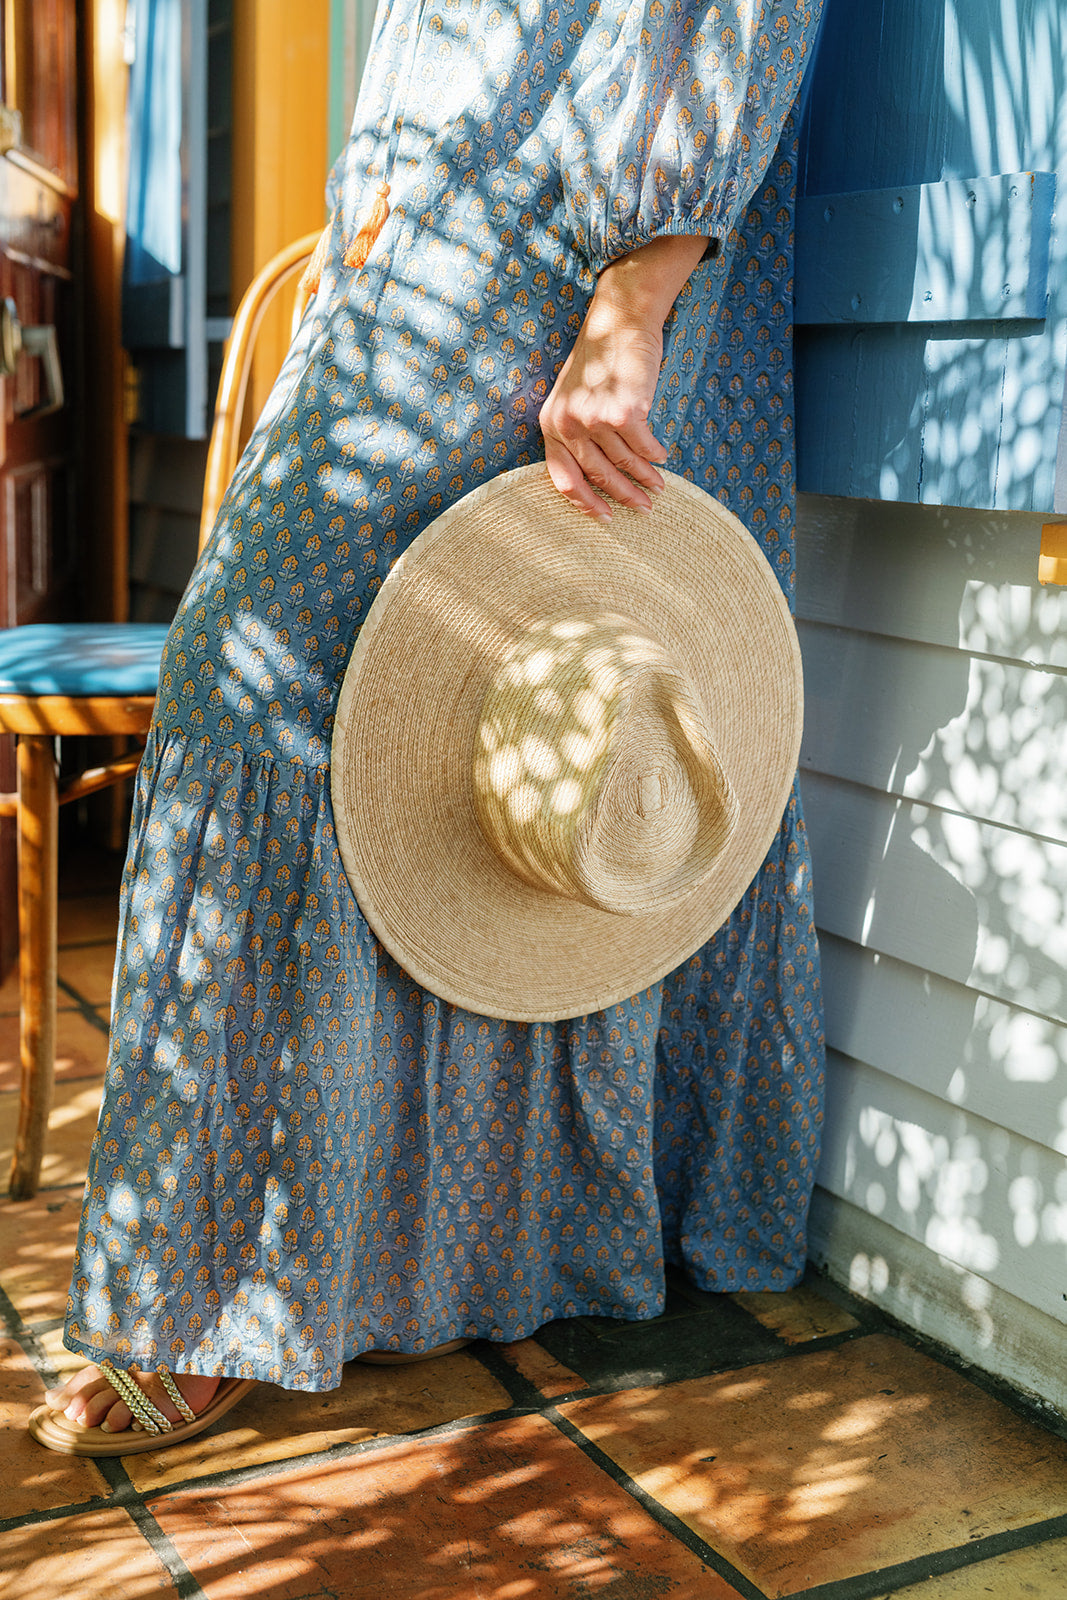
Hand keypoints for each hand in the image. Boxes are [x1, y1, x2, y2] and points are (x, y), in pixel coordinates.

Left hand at [539, 233, 707, 518]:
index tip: (606, 518)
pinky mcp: (623, 413)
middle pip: (598, 476)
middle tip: (644, 509)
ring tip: (659, 486)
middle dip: (625, 495)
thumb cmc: (600, 363)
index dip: (585, 504)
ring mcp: (594, 419)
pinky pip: (644, 447)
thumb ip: (579, 435)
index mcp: (551, 425)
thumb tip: (601, 479)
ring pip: (624, 462)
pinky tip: (662, 458)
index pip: (564, 479)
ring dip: (645, 477)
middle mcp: (567, 425)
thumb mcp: (575, 399)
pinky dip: (655, 455)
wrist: (618, 322)